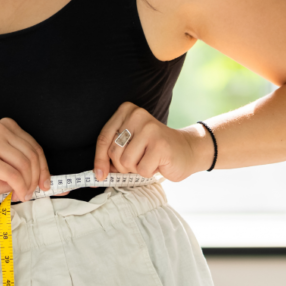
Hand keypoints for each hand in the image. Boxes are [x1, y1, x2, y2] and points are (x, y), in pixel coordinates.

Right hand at [0, 118, 51, 203]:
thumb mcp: (9, 169)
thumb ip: (28, 171)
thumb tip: (51, 183)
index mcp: (6, 127)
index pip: (35, 147)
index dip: (44, 168)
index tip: (47, 184)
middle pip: (32, 155)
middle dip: (36, 178)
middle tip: (32, 192)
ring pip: (24, 165)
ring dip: (27, 185)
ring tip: (22, 194)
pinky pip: (13, 175)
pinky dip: (20, 188)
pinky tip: (17, 194)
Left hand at [93, 102, 213, 182]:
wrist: (187, 150)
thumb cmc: (154, 150)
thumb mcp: (130, 144)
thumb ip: (113, 153)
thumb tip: (98, 173)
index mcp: (126, 111)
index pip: (104, 138)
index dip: (99, 159)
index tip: (99, 174)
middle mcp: (137, 116)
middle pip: (114, 152)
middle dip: (123, 165)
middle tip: (138, 161)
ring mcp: (150, 129)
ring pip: (126, 162)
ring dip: (136, 169)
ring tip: (148, 160)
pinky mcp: (160, 145)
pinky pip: (142, 169)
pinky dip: (149, 172)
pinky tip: (158, 163)